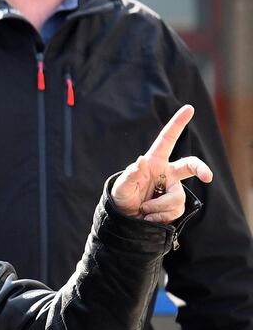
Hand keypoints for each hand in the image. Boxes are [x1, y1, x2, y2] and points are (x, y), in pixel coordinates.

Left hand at [110, 104, 212, 222]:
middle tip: (208, 176)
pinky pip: (175, 210)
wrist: (124, 220)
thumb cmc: (121, 198)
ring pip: (178, 197)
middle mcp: (167, 173)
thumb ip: (130, 175)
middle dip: (200, 169)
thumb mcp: (120, 188)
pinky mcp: (174, 205)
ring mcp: (172, 189)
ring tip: (143, 210)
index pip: (167, 140)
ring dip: (159, 207)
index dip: (177, 124)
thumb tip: (141, 161)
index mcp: (154, 162)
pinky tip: (149, 218)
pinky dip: (161, 216)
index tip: (189, 109)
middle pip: (190, 166)